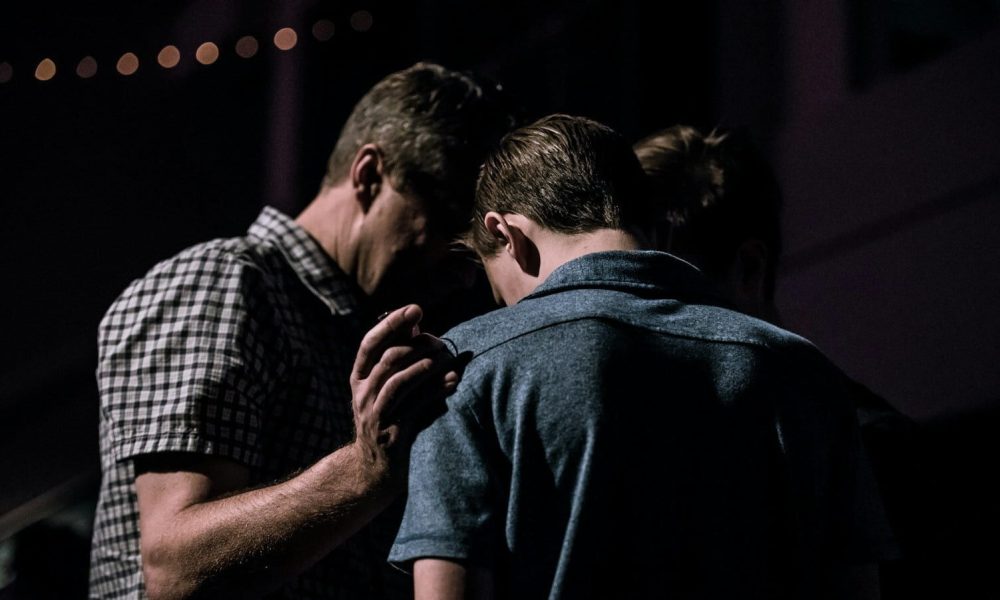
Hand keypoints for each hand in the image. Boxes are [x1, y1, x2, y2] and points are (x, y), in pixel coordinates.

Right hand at [349, 304, 460, 481]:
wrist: (375, 470)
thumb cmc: (389, 418)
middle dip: (417, 345)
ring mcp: (376, 415)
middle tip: (440, 341)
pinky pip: (415, 406)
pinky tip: (452, 381)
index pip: (370, 343)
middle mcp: (362, 394)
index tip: (415, 308)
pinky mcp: (393, 433)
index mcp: (359, 378)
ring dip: (426, 365)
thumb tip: (416, 325)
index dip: (391, 323)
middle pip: (388, 359)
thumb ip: (398, 358)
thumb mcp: (386, 388)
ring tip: (446, 357)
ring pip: (399, 381)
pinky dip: (435, 390)